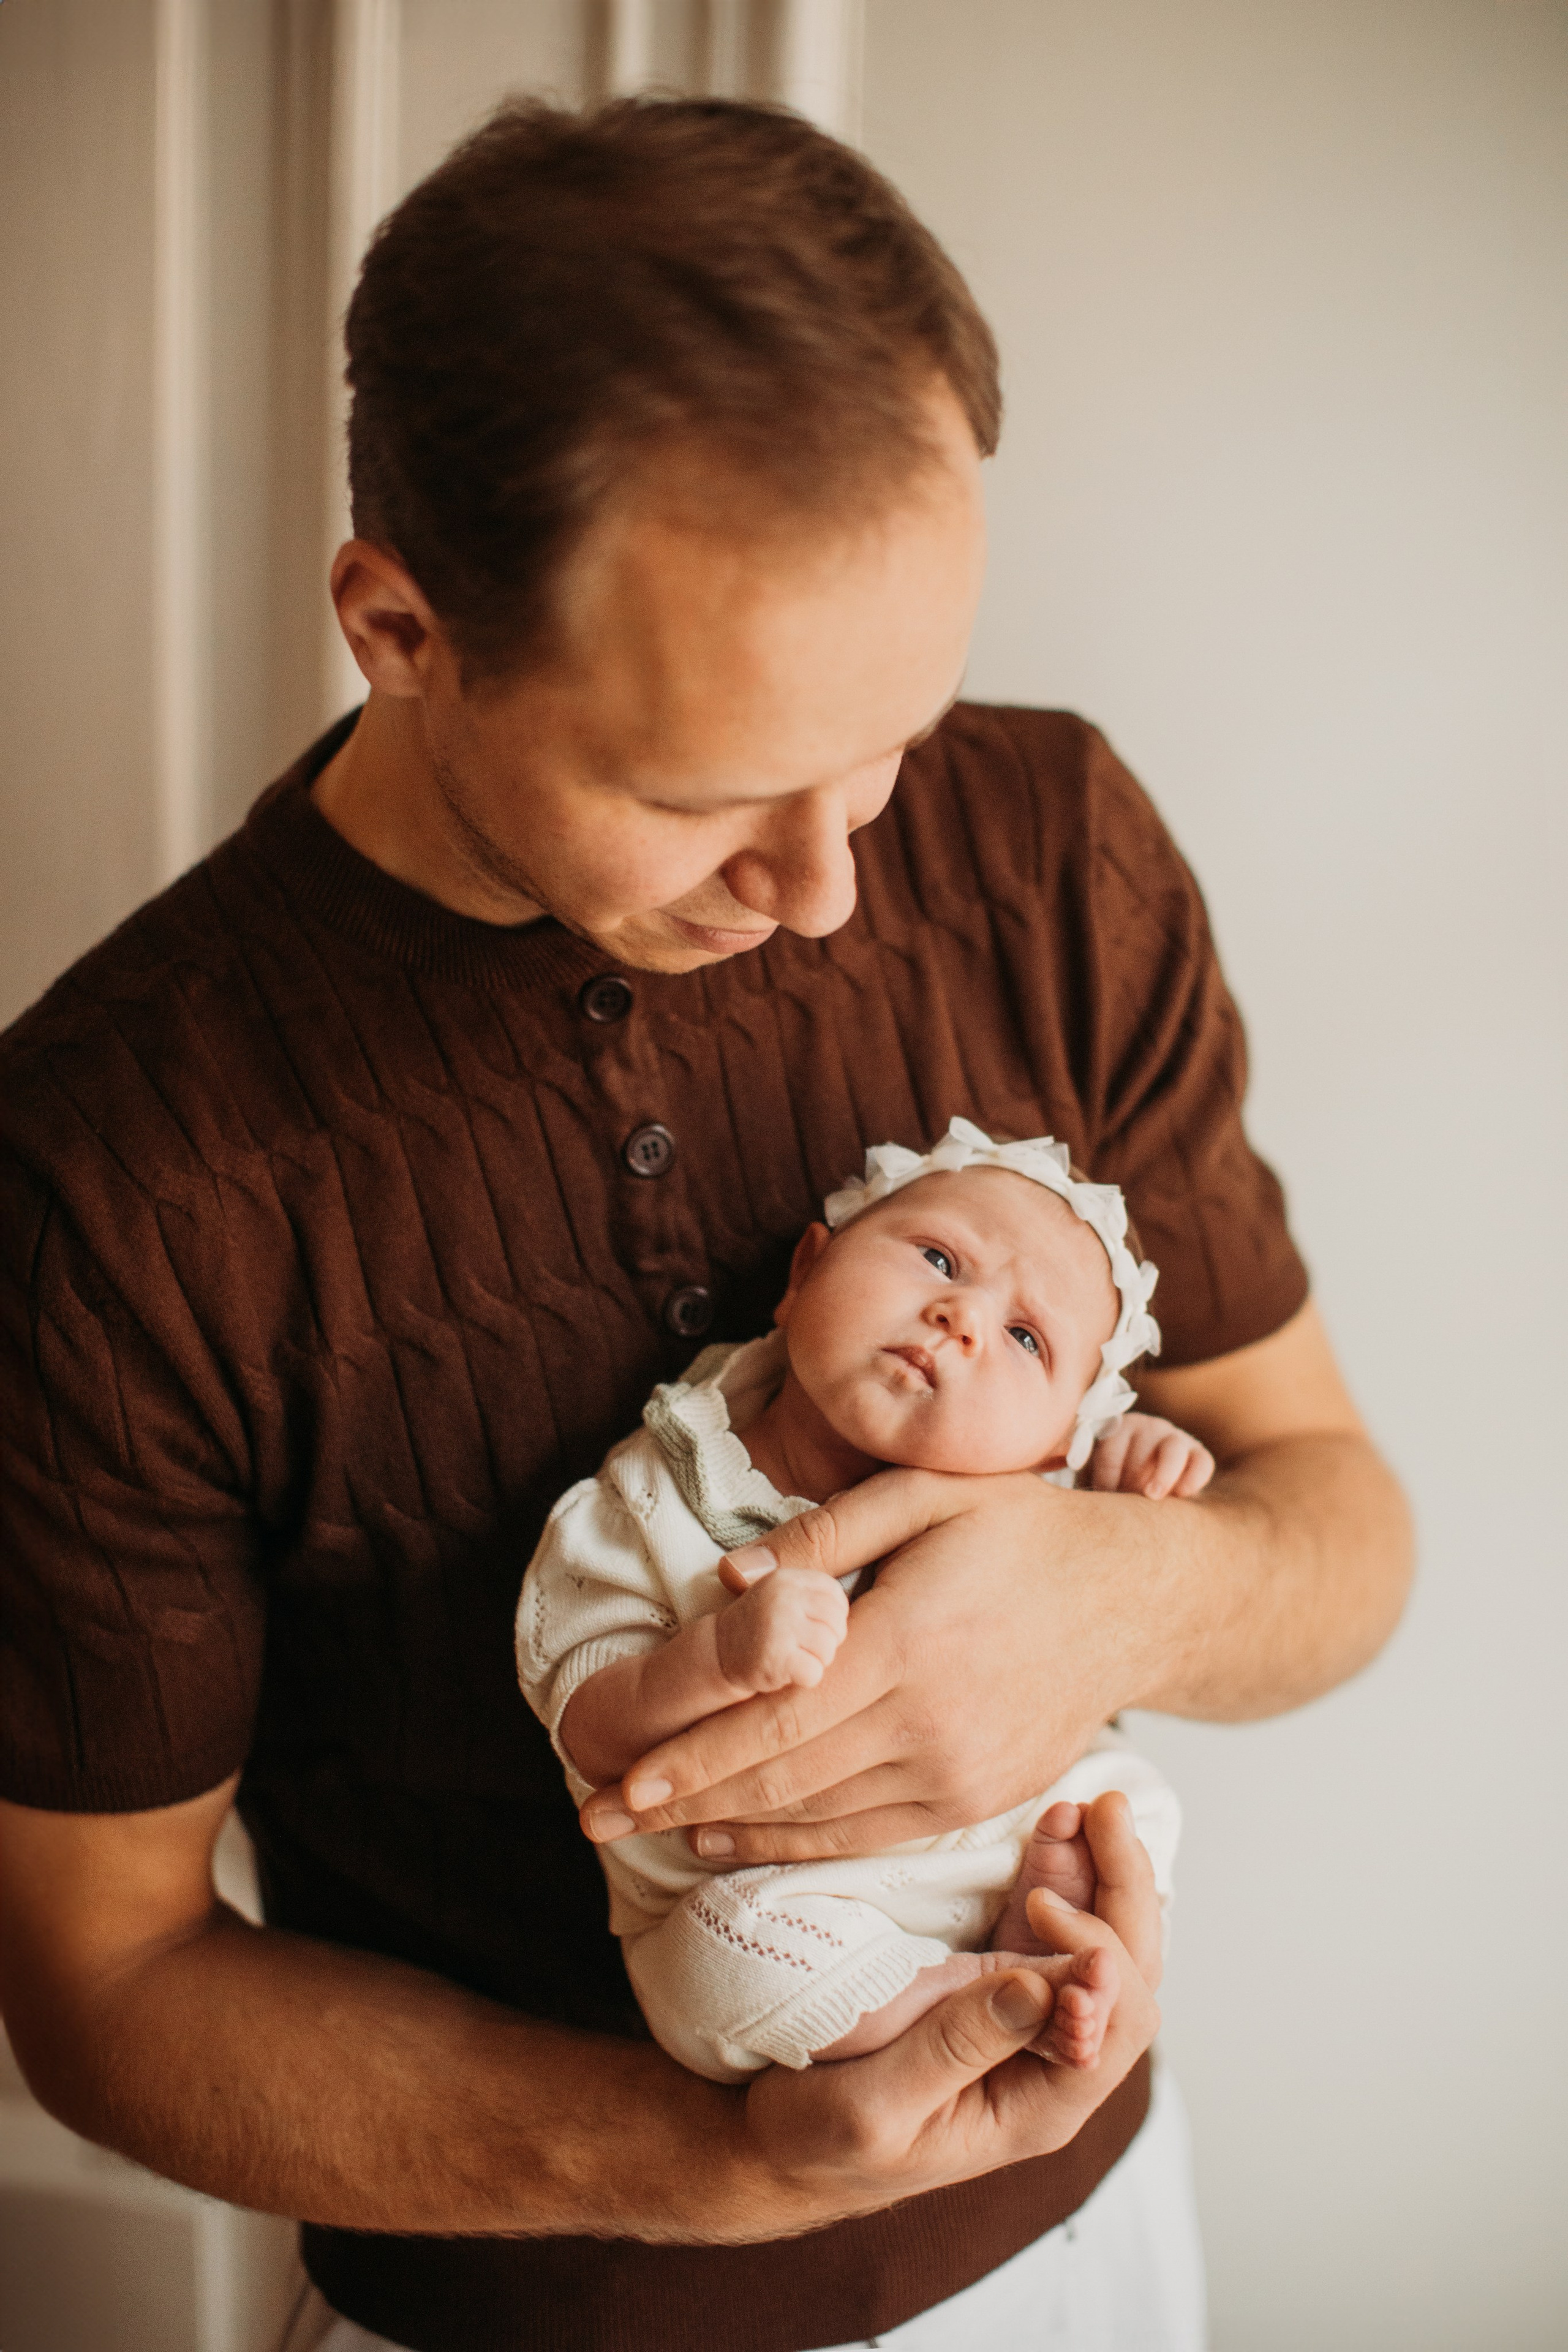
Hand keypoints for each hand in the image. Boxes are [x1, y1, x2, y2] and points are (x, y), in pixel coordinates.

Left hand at [578, 1300, 1400, 1866]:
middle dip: (682, 1804)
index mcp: (907, 1641)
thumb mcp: (927, 1496)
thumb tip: (727, 1582)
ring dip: (731, 1831)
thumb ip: (822, 1540)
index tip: (617, 1780)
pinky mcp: (979, 1798)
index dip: (690, 1757)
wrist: (1141, 1600)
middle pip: (782, 1779)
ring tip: (656, 1835)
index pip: (774, 1717)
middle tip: (599, 1821)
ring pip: (822, 1819)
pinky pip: (873, 1836)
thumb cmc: (1026, 1532)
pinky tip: (748, 1841)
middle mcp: (930, 1723)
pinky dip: (802, 1846)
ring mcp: (959, 1773)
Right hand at [714, 1561, 849, 1693]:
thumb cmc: (765, 1626)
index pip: (837, 1597)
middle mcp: (783, 1595)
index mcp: (789, 1577)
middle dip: (828, 1642)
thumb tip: (872, 1607)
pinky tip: (786, 1673)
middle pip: (837, 1624)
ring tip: (793, 1658)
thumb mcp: (788, 1596)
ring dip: (815, 1662)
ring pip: (828, 1650)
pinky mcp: (774, 1656)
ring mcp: (778, 1624)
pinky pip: (814, 1673)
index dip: (834, 1618)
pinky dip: (804, 1679)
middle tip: (804, 1648)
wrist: (720, 1654)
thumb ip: (819, 1596)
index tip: (816, 1628)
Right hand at [744, 1795, 1160, 2213]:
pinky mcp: (988, 1982)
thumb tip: (1045, 1987)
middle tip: (1103, 1811)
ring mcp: (1022, 2017)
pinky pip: (1040, 1925)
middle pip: (1123, 1971)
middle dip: (1120, 1890)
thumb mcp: (879, 2108)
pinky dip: (1051, 1871)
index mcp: (1038, 2105)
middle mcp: (1047, 2061)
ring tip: (1082, 1806)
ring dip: (1091, 1870)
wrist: (776, 2139)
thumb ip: (959, 2047)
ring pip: (1088, 1938)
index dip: (1100, 1955)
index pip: (1117, 2025)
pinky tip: (1052, 1825)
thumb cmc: (819, 2139)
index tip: (1042, 1908)